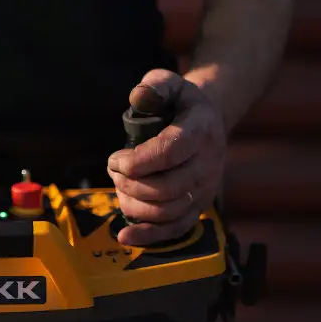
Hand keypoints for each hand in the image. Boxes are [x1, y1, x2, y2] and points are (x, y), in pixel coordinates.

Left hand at [107, 69, 226, 245]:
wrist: (209, 122)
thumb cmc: (180, 104)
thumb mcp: (169, 84)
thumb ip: (154, 86)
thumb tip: (138, 96)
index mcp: (201, 131)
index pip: (169, 152)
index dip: (136, 161)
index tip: (115, 159)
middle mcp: (209, 164)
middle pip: (165, 188)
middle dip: (129, 184)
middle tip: (114, 171)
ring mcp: (204, 190)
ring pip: (166, 211)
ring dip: (132, 204)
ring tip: (120, 187)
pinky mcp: (198, 208)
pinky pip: (174, 230)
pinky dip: (147, 236)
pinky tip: (125, 237)